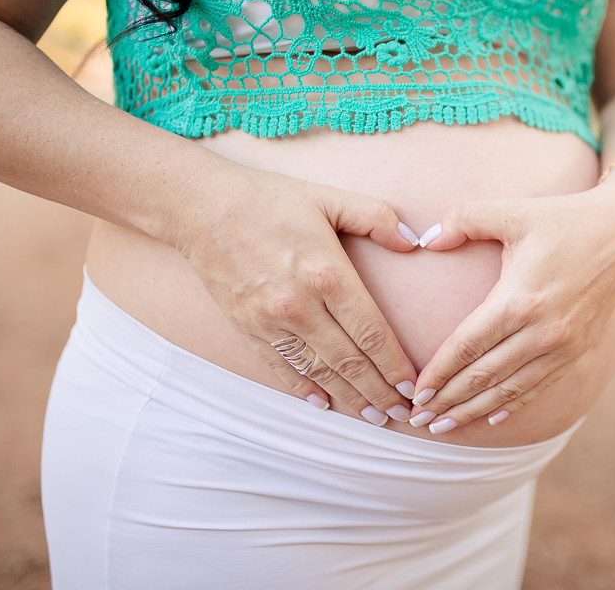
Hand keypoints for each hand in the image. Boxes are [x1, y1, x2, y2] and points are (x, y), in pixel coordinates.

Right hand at [169, 163, 421, 423]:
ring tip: (373, 417)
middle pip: (349, 361)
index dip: (394, 364)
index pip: (371, 332)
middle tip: (404, 414)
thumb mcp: (330, 198)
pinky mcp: (247, 328)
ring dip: (348, 398)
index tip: (413, 385)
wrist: (201, 207)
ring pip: (318, 371)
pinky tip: (324, 405)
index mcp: (327, 274)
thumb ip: (377, 218)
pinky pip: (281, 368)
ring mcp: (270, 321)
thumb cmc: (270, 199)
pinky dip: (304, 389)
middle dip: (379, 392)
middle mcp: (300, 305)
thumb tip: (414, 243)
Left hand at [406, 163, 614, 430]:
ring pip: (509, 390)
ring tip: (444, 426)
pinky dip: (513, 404)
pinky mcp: (579, 350)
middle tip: (418, 418)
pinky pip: (540, 386)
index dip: (438, 373)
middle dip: (448, 400)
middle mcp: (541, 331)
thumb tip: (426, 241)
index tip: (414, 392)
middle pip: (483, 377)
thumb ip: (464, 220)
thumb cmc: (564, 219)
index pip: (467, 347)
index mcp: (519, 300)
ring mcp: (563, 346)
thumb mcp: (512, 211)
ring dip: (474, 410)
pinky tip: (492, 417)